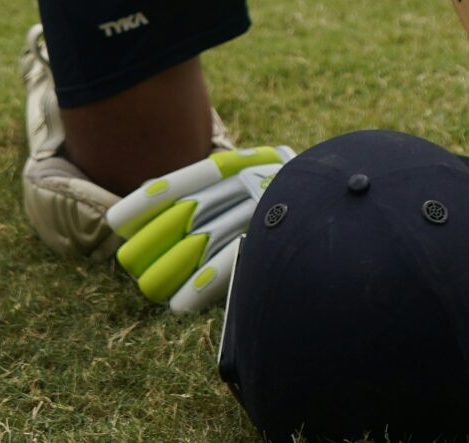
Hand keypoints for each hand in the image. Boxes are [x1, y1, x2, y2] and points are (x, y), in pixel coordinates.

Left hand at [105, 146, 291, 312]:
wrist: (351, 197)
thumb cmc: (299, 194)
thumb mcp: (260, 175)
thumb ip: (219, 188)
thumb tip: (164, 203)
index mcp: (243, 165)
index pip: (185, 182)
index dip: (147, 201)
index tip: (117, 220)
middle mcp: (251, 184)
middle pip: (186, 214)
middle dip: (152, 240)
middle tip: (129, 262)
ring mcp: (265, 212)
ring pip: (204, 241)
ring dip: (170, 268)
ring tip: (147, 287)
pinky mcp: (275, 240)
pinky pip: (232, 265)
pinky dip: (202, 286)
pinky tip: (180, 304)